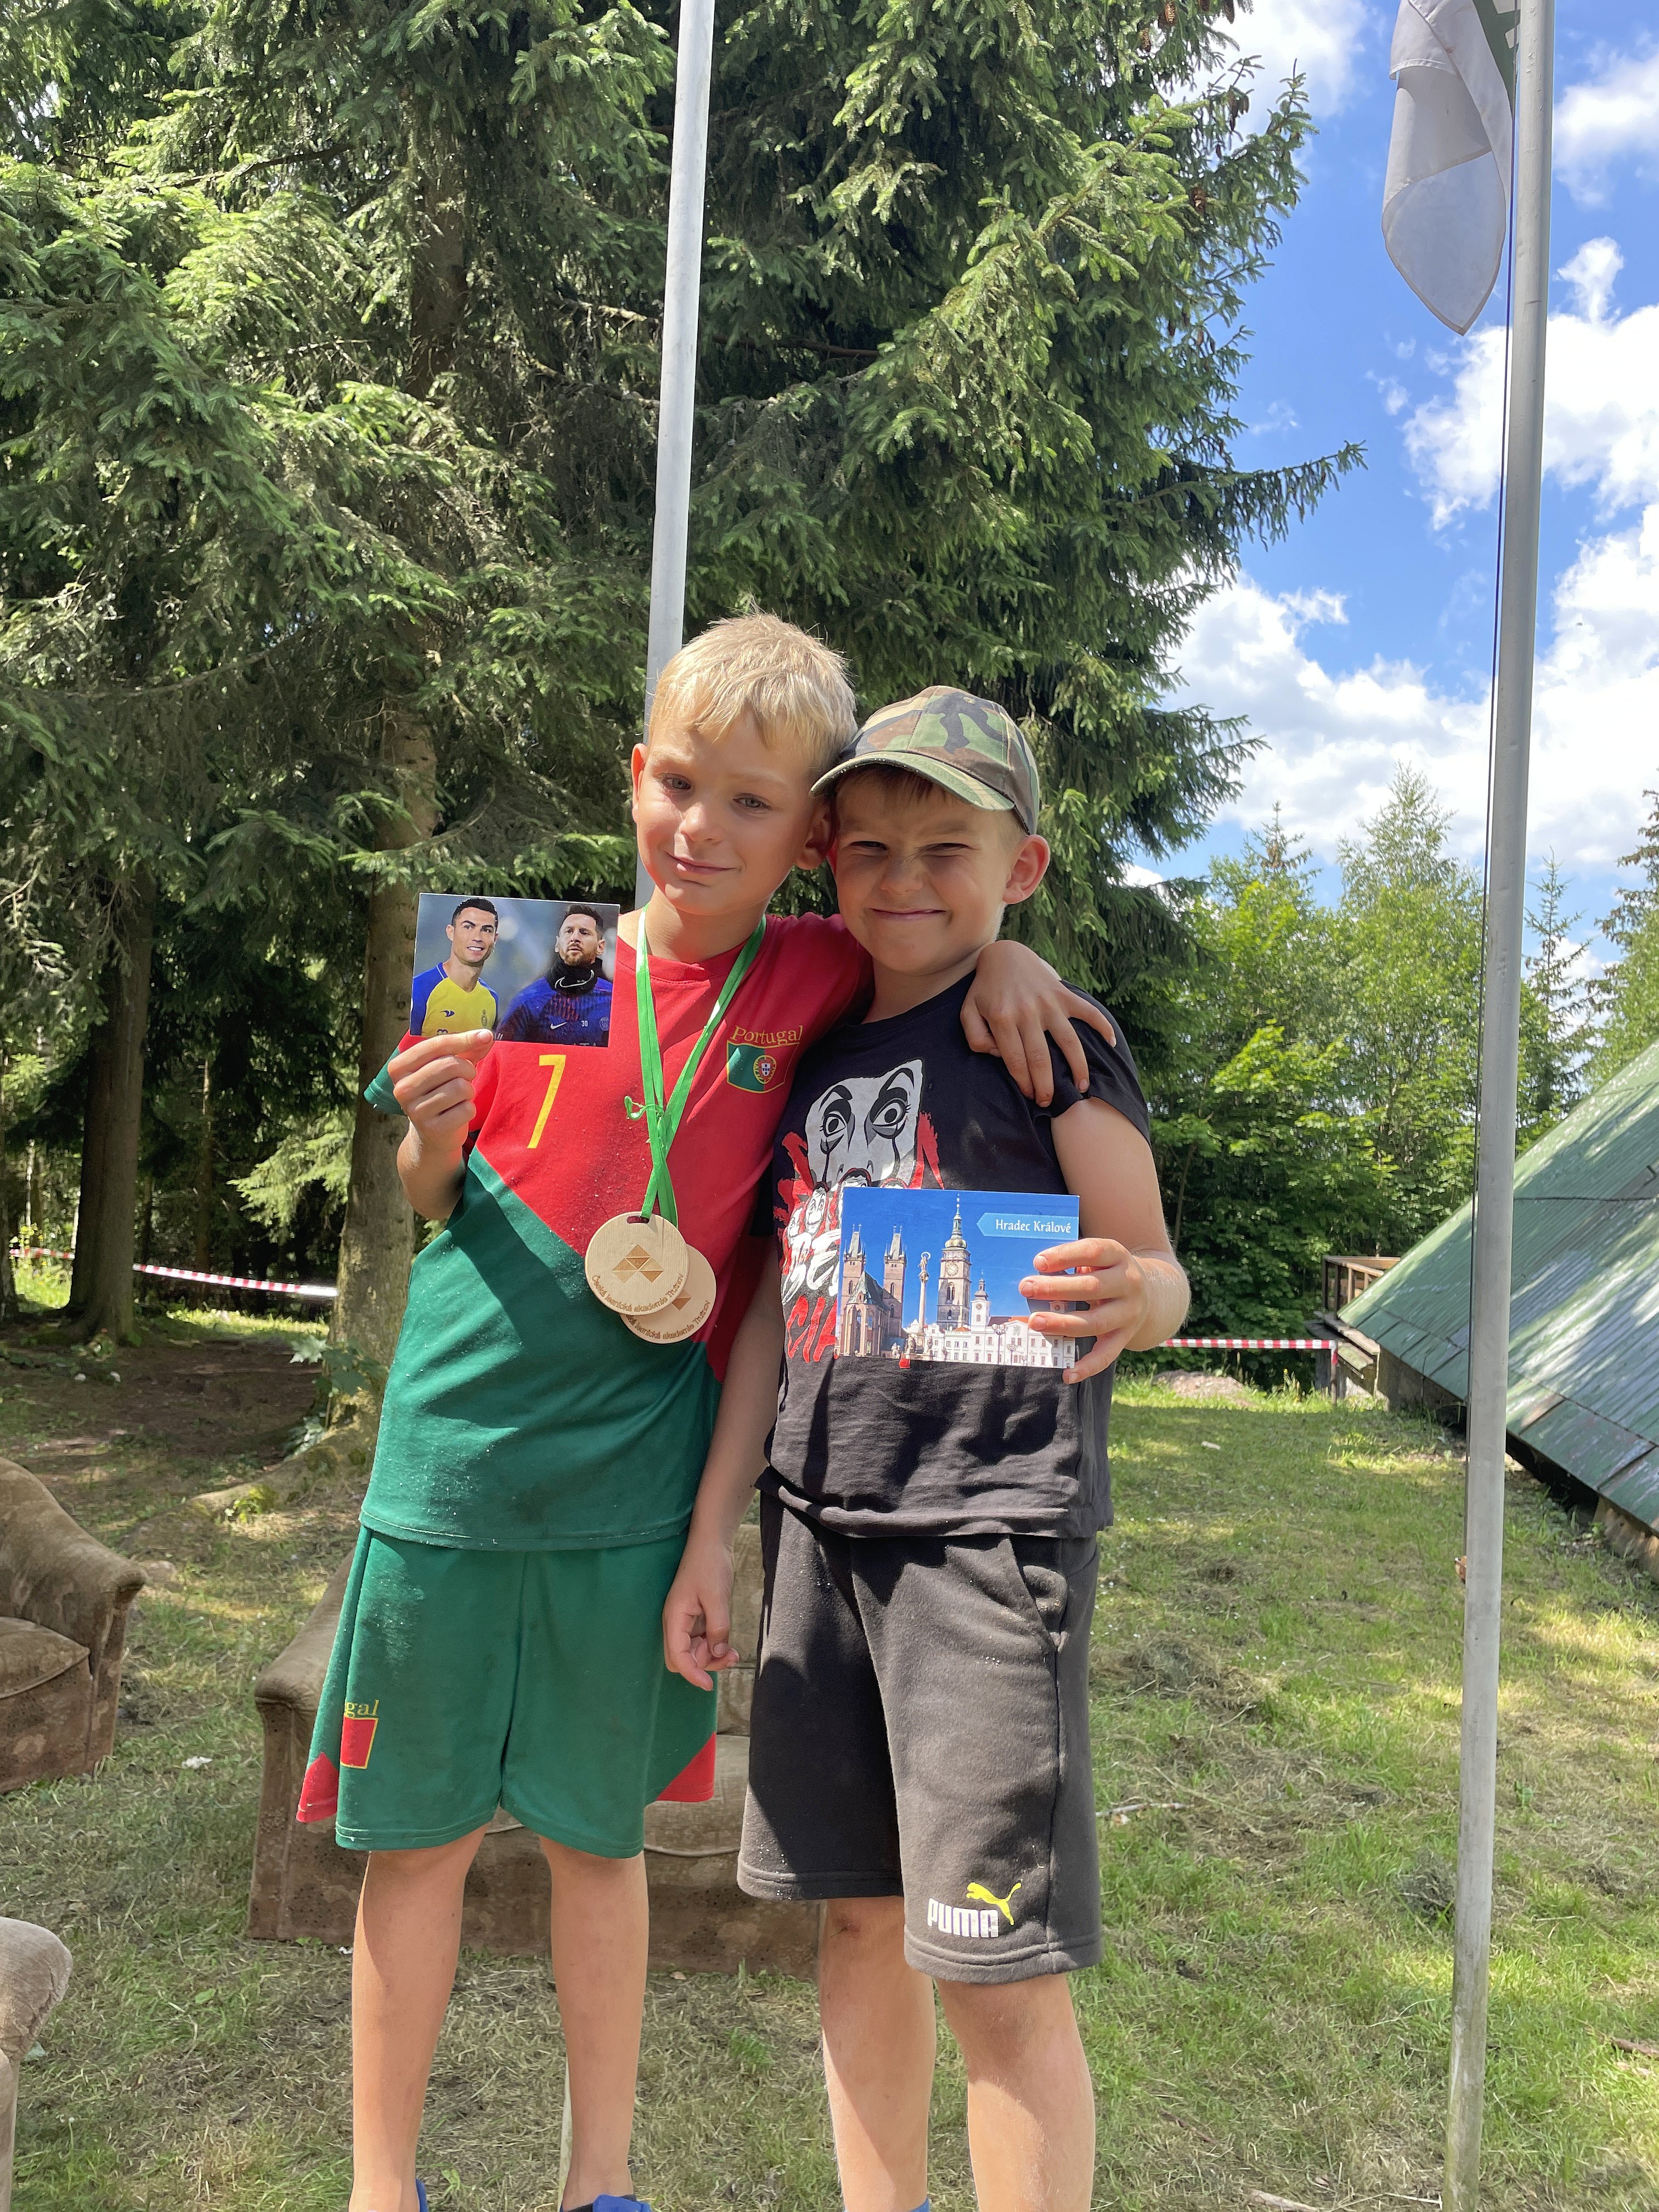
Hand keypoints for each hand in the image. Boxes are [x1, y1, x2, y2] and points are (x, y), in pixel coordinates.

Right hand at [389, 1029, 493, 1156]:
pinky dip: (469, 1109)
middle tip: (467, 1077)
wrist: (433, 1134)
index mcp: (399, 1067)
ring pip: (460, 1087)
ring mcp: (415, 1111)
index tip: (485, 1036)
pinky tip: (457, 1113)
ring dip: (468, 1090)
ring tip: (459, 1097)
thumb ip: (465, 1049)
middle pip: (450, 1065)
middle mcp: (402, 1089)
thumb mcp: (446, 1068)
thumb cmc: (440, 1091)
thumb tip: (486, 1036)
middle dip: (468, 1069)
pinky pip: (466, 1109)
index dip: (464, 1039)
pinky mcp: (432, 1129)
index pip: (435, 1046)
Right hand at [663, 1534, 738, 1691]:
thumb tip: (717, 1653)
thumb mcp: (717, 1596)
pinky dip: (714, 1647)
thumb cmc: (710, 1565)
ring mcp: (685, 1621)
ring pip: (693, 1652)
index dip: (692, 1673)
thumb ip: (717, 1627)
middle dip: (703, 1665)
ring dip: (711, 1657)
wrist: (711, 1543)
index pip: (677, 1657)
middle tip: (729, 1658)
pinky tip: (729, 1646)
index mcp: (675, 1618)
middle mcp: (676, 1623)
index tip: (709, 1685)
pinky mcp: (695, 1618)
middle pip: (683, 1659)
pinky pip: (701, 1642)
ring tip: (733, 1653)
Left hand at [961, 944, 1115, 1106]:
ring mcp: (1048, 1003)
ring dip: (1078, 1067)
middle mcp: (1028, 1012)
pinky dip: (1102, 1026)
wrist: (1005, 956)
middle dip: (1046, 1085)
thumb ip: (976, 1038)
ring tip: (1082, 1088)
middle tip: (1049, 1102)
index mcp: (1002, 1019)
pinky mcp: (1063, 994)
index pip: (1015, 1061)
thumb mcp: (968, 1013)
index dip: (1024, 1083)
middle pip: (1041, 1058)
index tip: (1031, 1096)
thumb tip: (999, 1055)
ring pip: (1068, 1041)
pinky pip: (1087, 1011)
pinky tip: (1111, 1043)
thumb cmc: (985, 991)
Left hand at [1021, 1236, 1148, 1382]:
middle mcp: (1129, 1283)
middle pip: (1091, 1287)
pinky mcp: (1125, 1337)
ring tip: (1034, 1321)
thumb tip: (1033, 1273)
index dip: (1065, 1256)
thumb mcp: (1097, 1257)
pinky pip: (1107, 1355)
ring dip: (1062, 1323)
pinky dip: (1087, 1367)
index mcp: (1118, 1255)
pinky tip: (1066, 1375)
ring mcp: (1129, 1313)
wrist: (1152, 1292)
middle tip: (1025, 1288)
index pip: (1092, 1252)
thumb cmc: (1107, 1270)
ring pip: (1096, 1322)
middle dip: (1055, 1288)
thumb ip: (1072, 1260)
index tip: (1037, 1262)